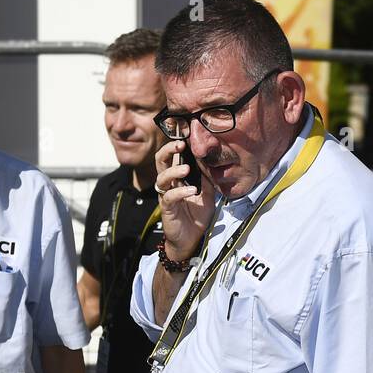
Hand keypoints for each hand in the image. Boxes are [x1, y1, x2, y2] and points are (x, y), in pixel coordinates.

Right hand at [155, 138, 214, 260]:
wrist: (192, 239)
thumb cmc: (197, 214)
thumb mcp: (208, 191)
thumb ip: (207, 175)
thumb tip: (212, 157)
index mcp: (178, 177)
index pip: (173, 156)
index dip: (176, 144)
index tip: (186, 133)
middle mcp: (169, 184)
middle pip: (160, 162)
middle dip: (168, 150)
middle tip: (179, 144)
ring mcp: (166, 196)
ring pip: (162, 178)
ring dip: (173, 171)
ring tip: (186, 169)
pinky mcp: (167, 209)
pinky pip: (169, 197)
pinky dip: (180, 192)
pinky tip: (191, 191)